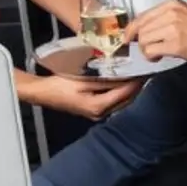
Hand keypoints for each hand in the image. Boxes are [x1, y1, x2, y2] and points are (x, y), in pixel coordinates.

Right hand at [24, 73, 140, 119]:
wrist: (42, 93)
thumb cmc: (59, 85)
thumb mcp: (83, 79)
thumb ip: (105, 79)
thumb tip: (124, 76)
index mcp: (98, 106)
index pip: (124, 94)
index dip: (136, 83)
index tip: (144, 72)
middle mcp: (100, 113)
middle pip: (125, 100)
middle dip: (135, 87)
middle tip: (143, 72)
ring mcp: (97, 114)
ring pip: (120, 102)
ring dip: (128, 90)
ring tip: (135, 75)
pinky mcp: (93, 110)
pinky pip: (112, 101)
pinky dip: (118, 92)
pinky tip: (121, 82)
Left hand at [126, 0, 186, 71]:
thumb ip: (168, 19)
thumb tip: (148, 29)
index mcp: (173, 4)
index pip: (142, 16)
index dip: (132, 29)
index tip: (129, 38)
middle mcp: (171, 13)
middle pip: (140, 29)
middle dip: (141, 42)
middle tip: (149, 50)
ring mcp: (173, 28)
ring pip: (143, 40)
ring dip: (147, 50)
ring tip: (157, 54)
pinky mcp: (175, 44)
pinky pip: (151, 50)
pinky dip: (151, 57)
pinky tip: (159, 58)